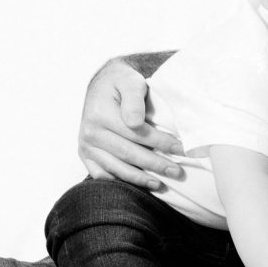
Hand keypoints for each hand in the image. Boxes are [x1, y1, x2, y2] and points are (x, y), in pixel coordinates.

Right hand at [78, 59, 183, 188]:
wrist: (102, 85)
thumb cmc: (121, 83)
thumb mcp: (130, 82)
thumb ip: (134, 100)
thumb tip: (135, 123)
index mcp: (100, 113)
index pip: (136, 133)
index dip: (161, 143)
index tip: (181, 149)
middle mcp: (90, 132)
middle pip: (128, 153)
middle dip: (156, 164)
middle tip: (177, 172)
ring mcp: (86, 146)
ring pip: (116, 168)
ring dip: (140, 179)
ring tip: (161, 184)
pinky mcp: (86, 155)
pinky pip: (102, 175)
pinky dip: (121, 181)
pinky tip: (140, 184)